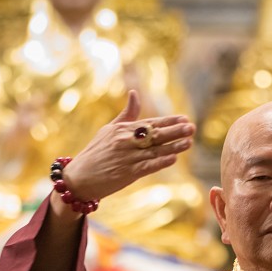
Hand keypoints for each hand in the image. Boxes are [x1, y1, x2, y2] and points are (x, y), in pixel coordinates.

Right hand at [58, 90, 193, 203]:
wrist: (79, 178)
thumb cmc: (95, 153)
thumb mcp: (108, 129)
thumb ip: (127, 114)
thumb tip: (135, 92)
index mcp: (123, 129)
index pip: (150, 123)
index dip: (169, 121)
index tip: (185, 119)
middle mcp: (126, 141)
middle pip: (155, 135)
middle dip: (175, 131)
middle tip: (192, 128)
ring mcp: (127, 157)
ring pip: (155, 150)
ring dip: (174, 146)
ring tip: (189, 142)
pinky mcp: (127, 173)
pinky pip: (147, 166)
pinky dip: (160, 162)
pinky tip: (173, 159)